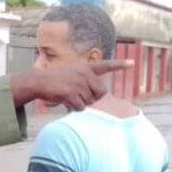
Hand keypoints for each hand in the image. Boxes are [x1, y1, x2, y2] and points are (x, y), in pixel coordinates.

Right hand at [11, 60, 133, 110]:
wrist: (38, 81)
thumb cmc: (54, 80)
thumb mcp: (72, 74)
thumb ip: (85, 82)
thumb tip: (95, 99)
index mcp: (85, 68)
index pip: (106, 65)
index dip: (120, 65)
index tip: (132, 63)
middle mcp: (84, 73)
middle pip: (100, 92)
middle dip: (93, 98)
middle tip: (79, 97)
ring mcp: (79, 83)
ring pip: (90, 102)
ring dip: (80, 104)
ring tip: (68, 96)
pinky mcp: (72, 93)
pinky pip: (80, 107)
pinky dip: (74, 108)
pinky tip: (65, 102)